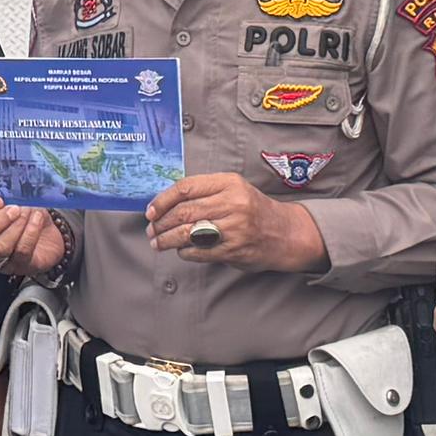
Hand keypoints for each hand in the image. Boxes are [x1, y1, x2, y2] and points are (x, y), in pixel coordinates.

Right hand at [0, 195, 67, 278]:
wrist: (49, 236)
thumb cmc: (26, 217)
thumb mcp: (15, 203)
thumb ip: (6, 195)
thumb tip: (9, 184)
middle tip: (13, 209)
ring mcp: (1, 261)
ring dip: (15, 227)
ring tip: (27, 212)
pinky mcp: (22, 266)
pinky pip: (22, 251)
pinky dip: (30, 232)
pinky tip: (37, 219)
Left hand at [146, 171, 322, 274]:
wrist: (286, 232)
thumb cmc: (253, 209)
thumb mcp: (233, 190)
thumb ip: (204, 192)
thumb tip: (165, 203)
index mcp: (229, 183)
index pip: (185, 188)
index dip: (162, 200)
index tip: (150, 211)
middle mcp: (233, 203)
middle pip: (184, 212)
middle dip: (161, 223)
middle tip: (151, 230)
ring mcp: (235, 227)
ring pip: (188, 233)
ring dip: (167, 239)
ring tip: (157, 242)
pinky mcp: (235, 249)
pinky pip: (199, 251)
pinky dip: (185, 252)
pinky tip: (181, 250)